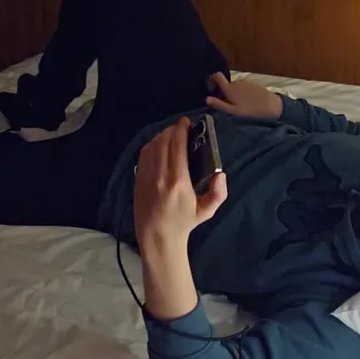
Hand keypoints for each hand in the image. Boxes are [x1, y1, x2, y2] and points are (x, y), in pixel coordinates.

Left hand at [134, 117, 228, 248]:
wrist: (157, 236)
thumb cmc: (184, 223)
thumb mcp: (207, 211)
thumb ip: (219, 193)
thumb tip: (221, 174)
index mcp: (178, 182)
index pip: (177, 147)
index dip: (181, 130)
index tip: (186, 122)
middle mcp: (160, 176)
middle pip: (163, 142)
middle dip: (172, 130)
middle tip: (181, 127)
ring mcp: (146, 177)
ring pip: (152, 146)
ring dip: (161, 136)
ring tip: (171, 134)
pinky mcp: (138, 179)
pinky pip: (144, 155)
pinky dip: (152, 145)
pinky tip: (159, 145)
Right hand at [205, 72, 282, 119]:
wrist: (272, 106)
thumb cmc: (251, 111)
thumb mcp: (233, 111)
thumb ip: (219, 105)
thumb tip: (207, 99)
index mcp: (230, 88)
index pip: (217, 76)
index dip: (211, 80)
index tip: (211, 90)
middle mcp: (237, 83)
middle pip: (226, 84)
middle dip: (224, 92)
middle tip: (227, 105)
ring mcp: (246, 83)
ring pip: (235, 87)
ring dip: (233, 94)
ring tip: (238, 106)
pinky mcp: (253, 85)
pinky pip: (243, 88)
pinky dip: (241, 93)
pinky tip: (247, 103)